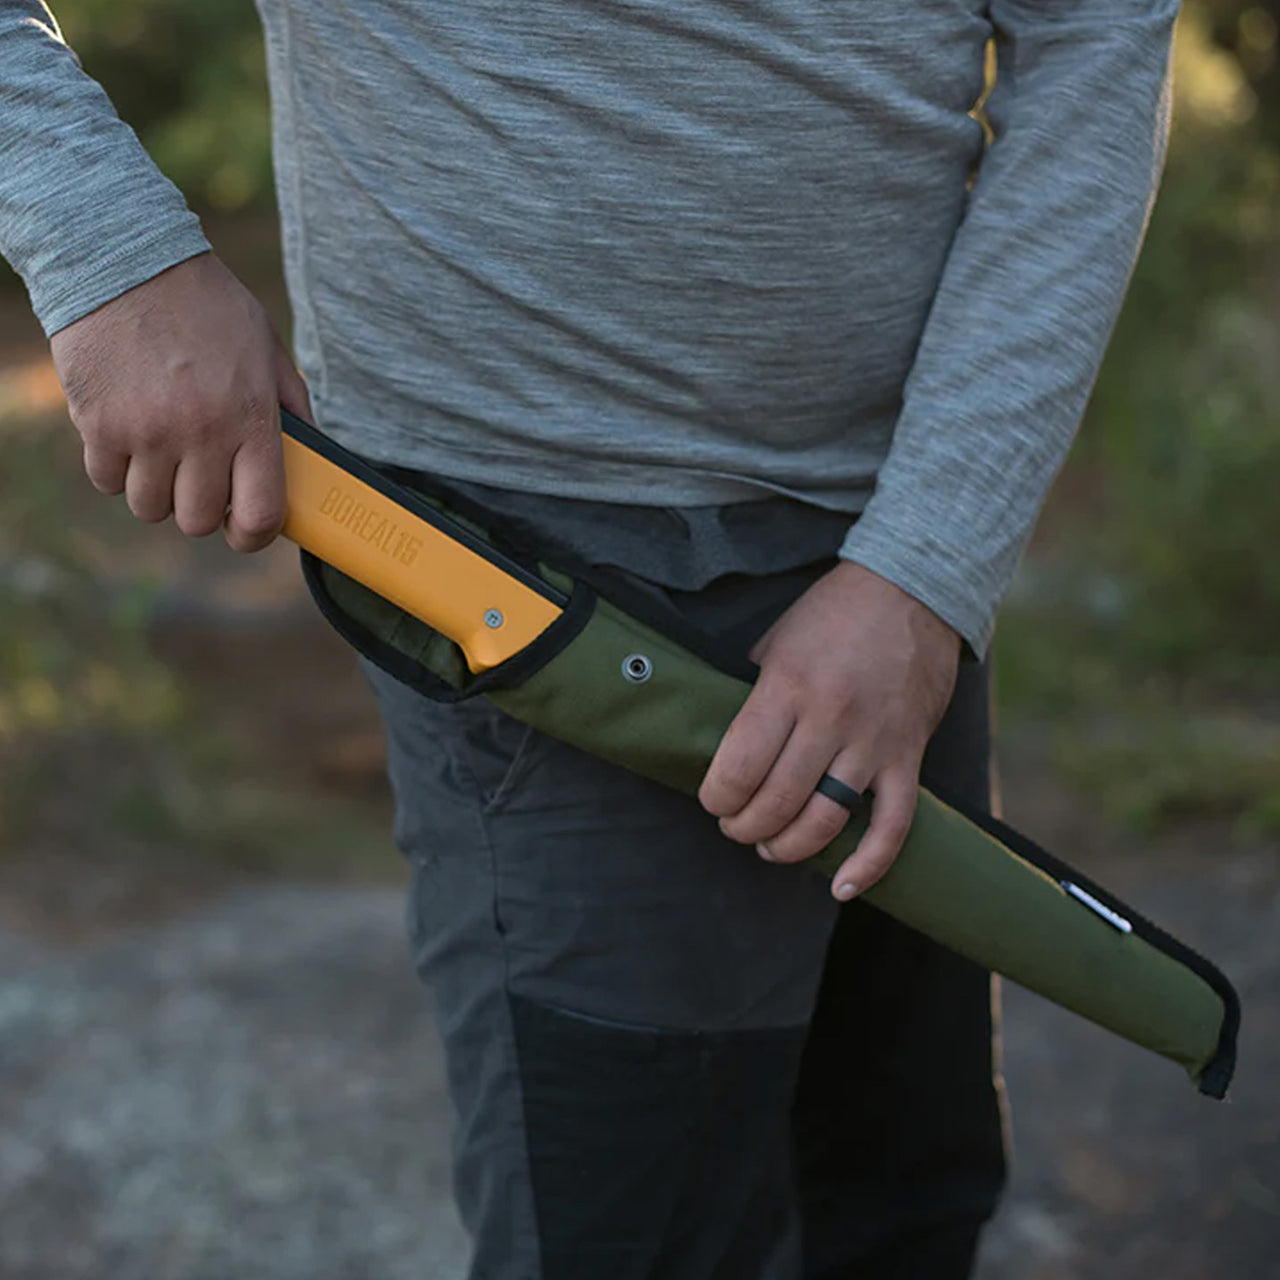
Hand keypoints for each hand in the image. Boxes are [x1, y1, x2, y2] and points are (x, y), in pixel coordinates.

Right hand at [50, 251, 311, 551]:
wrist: (125, 259)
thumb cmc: (206, 305)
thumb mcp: (266, 348)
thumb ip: (291, 406)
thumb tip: (313, 455)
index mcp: (251, 419)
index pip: (260, 514)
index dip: (253, 534)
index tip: (246, 528)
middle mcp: (201, 434)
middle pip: (198, 520)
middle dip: (201, 507)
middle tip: (200, 477)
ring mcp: (147, 433)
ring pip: (151, 508)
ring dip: (157, 490)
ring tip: (162, 452)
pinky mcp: (99, 426)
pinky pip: (107, 482)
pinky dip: (116, 469)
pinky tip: (127, 434)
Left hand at [698, 560, 960, 900]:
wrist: (911, 591)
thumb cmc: (831, 615)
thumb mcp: (774, 644)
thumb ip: (754, 698)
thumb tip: (725, 751)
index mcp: (787, 686)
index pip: (739, 766)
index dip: (717, 798)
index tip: (712, 800)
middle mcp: (830, 718)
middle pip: (777, 801)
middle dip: (744, 827)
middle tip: (736, 826)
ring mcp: (873, 740)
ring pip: (827, 820)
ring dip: (790, 847)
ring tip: (770, 846)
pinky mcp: (909, 755)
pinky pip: (894, 825)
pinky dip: (869, 864)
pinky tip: (841, 886)